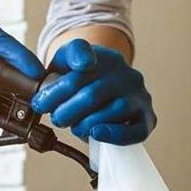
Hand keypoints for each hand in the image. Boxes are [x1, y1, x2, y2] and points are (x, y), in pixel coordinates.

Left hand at [31, 39, 155, 144]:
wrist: (104, 92)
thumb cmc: (79, 82)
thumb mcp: (63, 68)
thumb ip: (52, 72)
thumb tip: (46, 92)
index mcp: (102, 55)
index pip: (79, 56)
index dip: (62, 81)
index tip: (43, 100)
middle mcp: (124, 71)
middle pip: (92, 93)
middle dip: (66, 111)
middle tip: (55, 118)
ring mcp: (138, 94)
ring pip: (113, 111)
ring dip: (86, 124)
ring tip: (75, 126)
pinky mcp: (147, 117)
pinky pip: (136, 130)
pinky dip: (114, 134)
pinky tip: (96, 133)